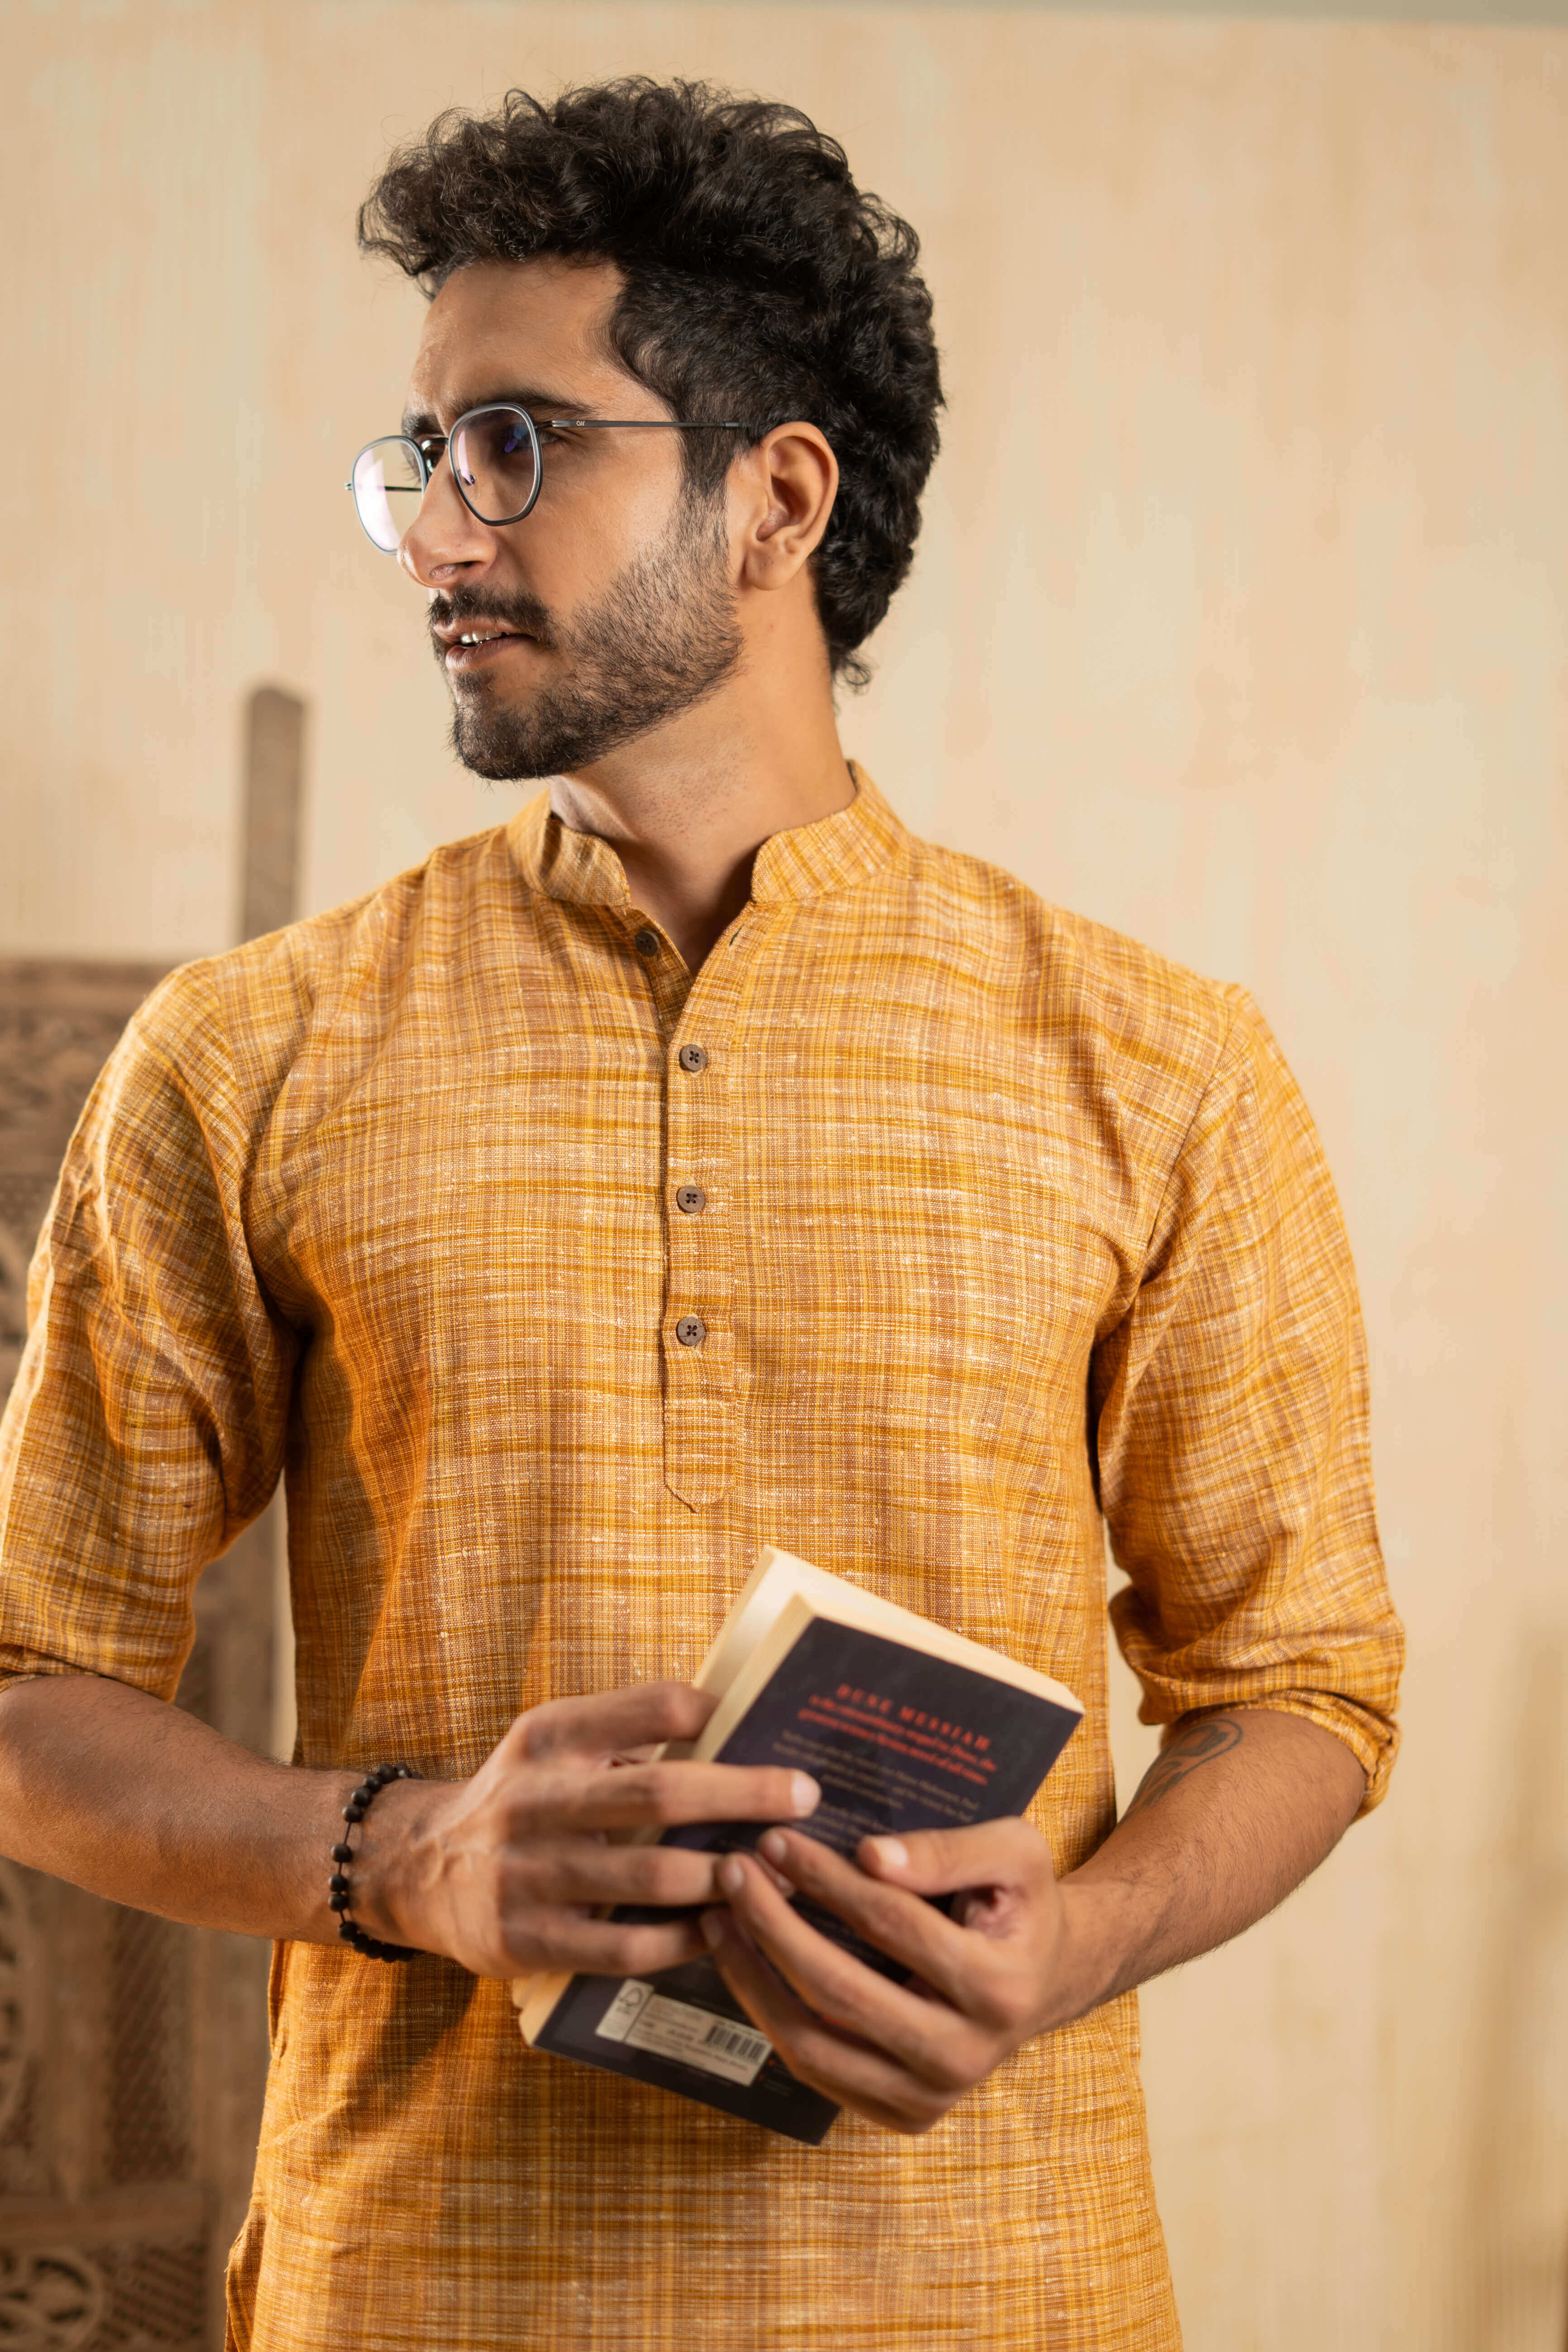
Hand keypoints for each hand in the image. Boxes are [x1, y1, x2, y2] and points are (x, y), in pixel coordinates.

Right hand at [355, 1683, 819, 1978]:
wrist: (421, 1868)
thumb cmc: (522, 1798)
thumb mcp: (554, 1743)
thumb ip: (628, 1728)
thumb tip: (732, 1719)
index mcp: (549, 1738)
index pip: (645, 1708)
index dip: (708, 1712)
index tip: (767, 1721)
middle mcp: (533, 1799)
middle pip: (658, 1793)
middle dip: (742, 1794)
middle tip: (805, 1794)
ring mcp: (527, 1875)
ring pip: (650, 1877)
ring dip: (725, 1875)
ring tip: (781, 1871)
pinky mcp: (525, 1941)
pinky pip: (625, 1948)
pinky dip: (684, 1940)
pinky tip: (724, 1928)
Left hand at [699, 1819, 1102, 2135]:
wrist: (1047, 1978)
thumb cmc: (1023, 1904)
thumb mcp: (1015, 1853)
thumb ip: (948, 1850)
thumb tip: (870, 1857)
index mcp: (998, 1988)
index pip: (891, 1925)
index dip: (826, 1879)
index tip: (776, 1839)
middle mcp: (965, 2057)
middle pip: (839, 1992)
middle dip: (773, 1926)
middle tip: (732, 1872)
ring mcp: (931, 2097)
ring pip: (813, 2045)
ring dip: (753, 1978)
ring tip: (718, 1918)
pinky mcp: (902, 2115)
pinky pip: (816, 2071)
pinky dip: (770, 2017)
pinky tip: (746, 1965)